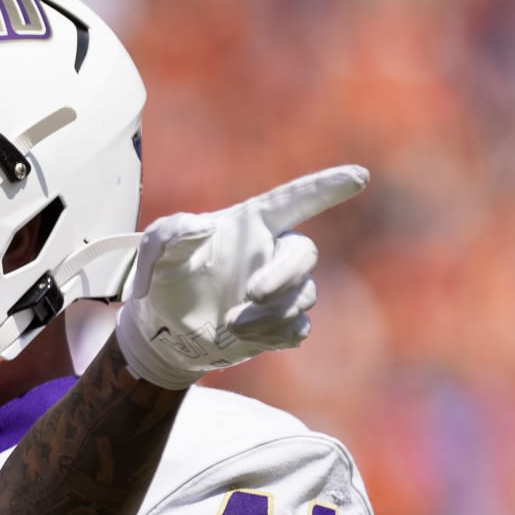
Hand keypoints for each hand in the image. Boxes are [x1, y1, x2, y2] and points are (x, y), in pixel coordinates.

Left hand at [115, 165, 368, 388]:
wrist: (163, 331)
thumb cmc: (164, 279)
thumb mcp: (157, 252)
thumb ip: (173, 235)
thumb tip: (203, 227)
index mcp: (252, 223)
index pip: (297, 199)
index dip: (327, 187)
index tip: (358, 177)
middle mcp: (273, 252)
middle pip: (304, 254)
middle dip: (284, 274)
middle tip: (252, 294)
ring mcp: (282, 290)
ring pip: (302, 296)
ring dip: (268, 313)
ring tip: (229, 323)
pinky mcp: (281, 324)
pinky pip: (297, 328)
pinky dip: (272, 335)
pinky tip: (242, 336)